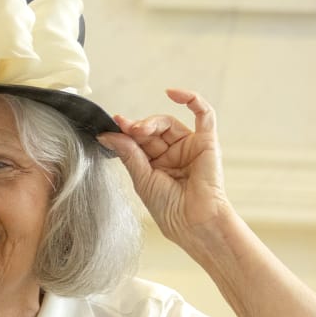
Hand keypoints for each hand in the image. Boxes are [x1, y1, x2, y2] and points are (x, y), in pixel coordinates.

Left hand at [99, 88, 237, 249]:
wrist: (193, 222)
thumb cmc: (170, 210)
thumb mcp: (142, 179)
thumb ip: (128, 153)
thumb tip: (108, 134)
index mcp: (157, 164)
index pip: (140, 141)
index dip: (127, 132)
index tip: (113, 126)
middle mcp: (173, 154)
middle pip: (153, 130)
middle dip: (138, 128)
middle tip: (127, 129)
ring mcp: (190, 147)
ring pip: (169, 122)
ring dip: (152, 121)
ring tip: (140, 129)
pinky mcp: (207, 142)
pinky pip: (204, 114)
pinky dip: (191, 99)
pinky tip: (173, 93)